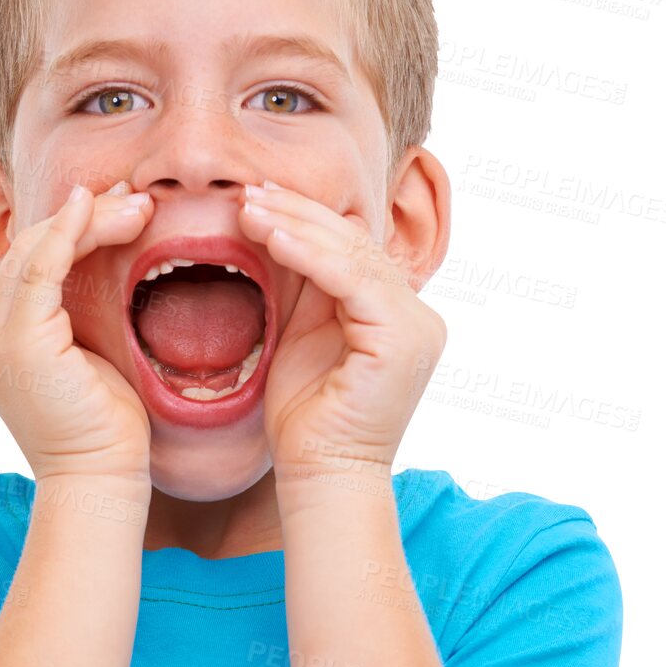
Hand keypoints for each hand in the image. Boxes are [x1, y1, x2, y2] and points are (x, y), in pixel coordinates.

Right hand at [0, 181, 154, 487]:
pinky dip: (69, 231)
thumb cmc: (107, 428)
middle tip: (137, 197)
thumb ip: (79, 311)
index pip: (29, 265)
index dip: (72, 229)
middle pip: (28, 251)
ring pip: (35, 252)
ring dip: (90, 220)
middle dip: (85, 217)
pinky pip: (40, 267)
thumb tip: (105, 257)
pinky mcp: (16, 341)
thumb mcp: (90, 354)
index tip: (122, 208)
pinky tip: (99, 208)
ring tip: (139, 206)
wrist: (100, 478)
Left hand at [238, 181, 447, 480]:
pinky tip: (271, 236)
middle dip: (299, 211)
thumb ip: (306, 289)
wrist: (320, 476)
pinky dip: (309, 253)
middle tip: (249, 190)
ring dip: (297, 225)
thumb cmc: (304, 419)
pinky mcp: (403, 339)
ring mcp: (416, 326)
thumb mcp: (302, 337)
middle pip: (356, 242)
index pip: (352, 247)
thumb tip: (279, 228)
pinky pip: (352, 279)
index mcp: (395, 314)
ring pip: (354, 253)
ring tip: (249, 206)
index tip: (255, 197)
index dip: (305, 217)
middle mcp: (417, 315)